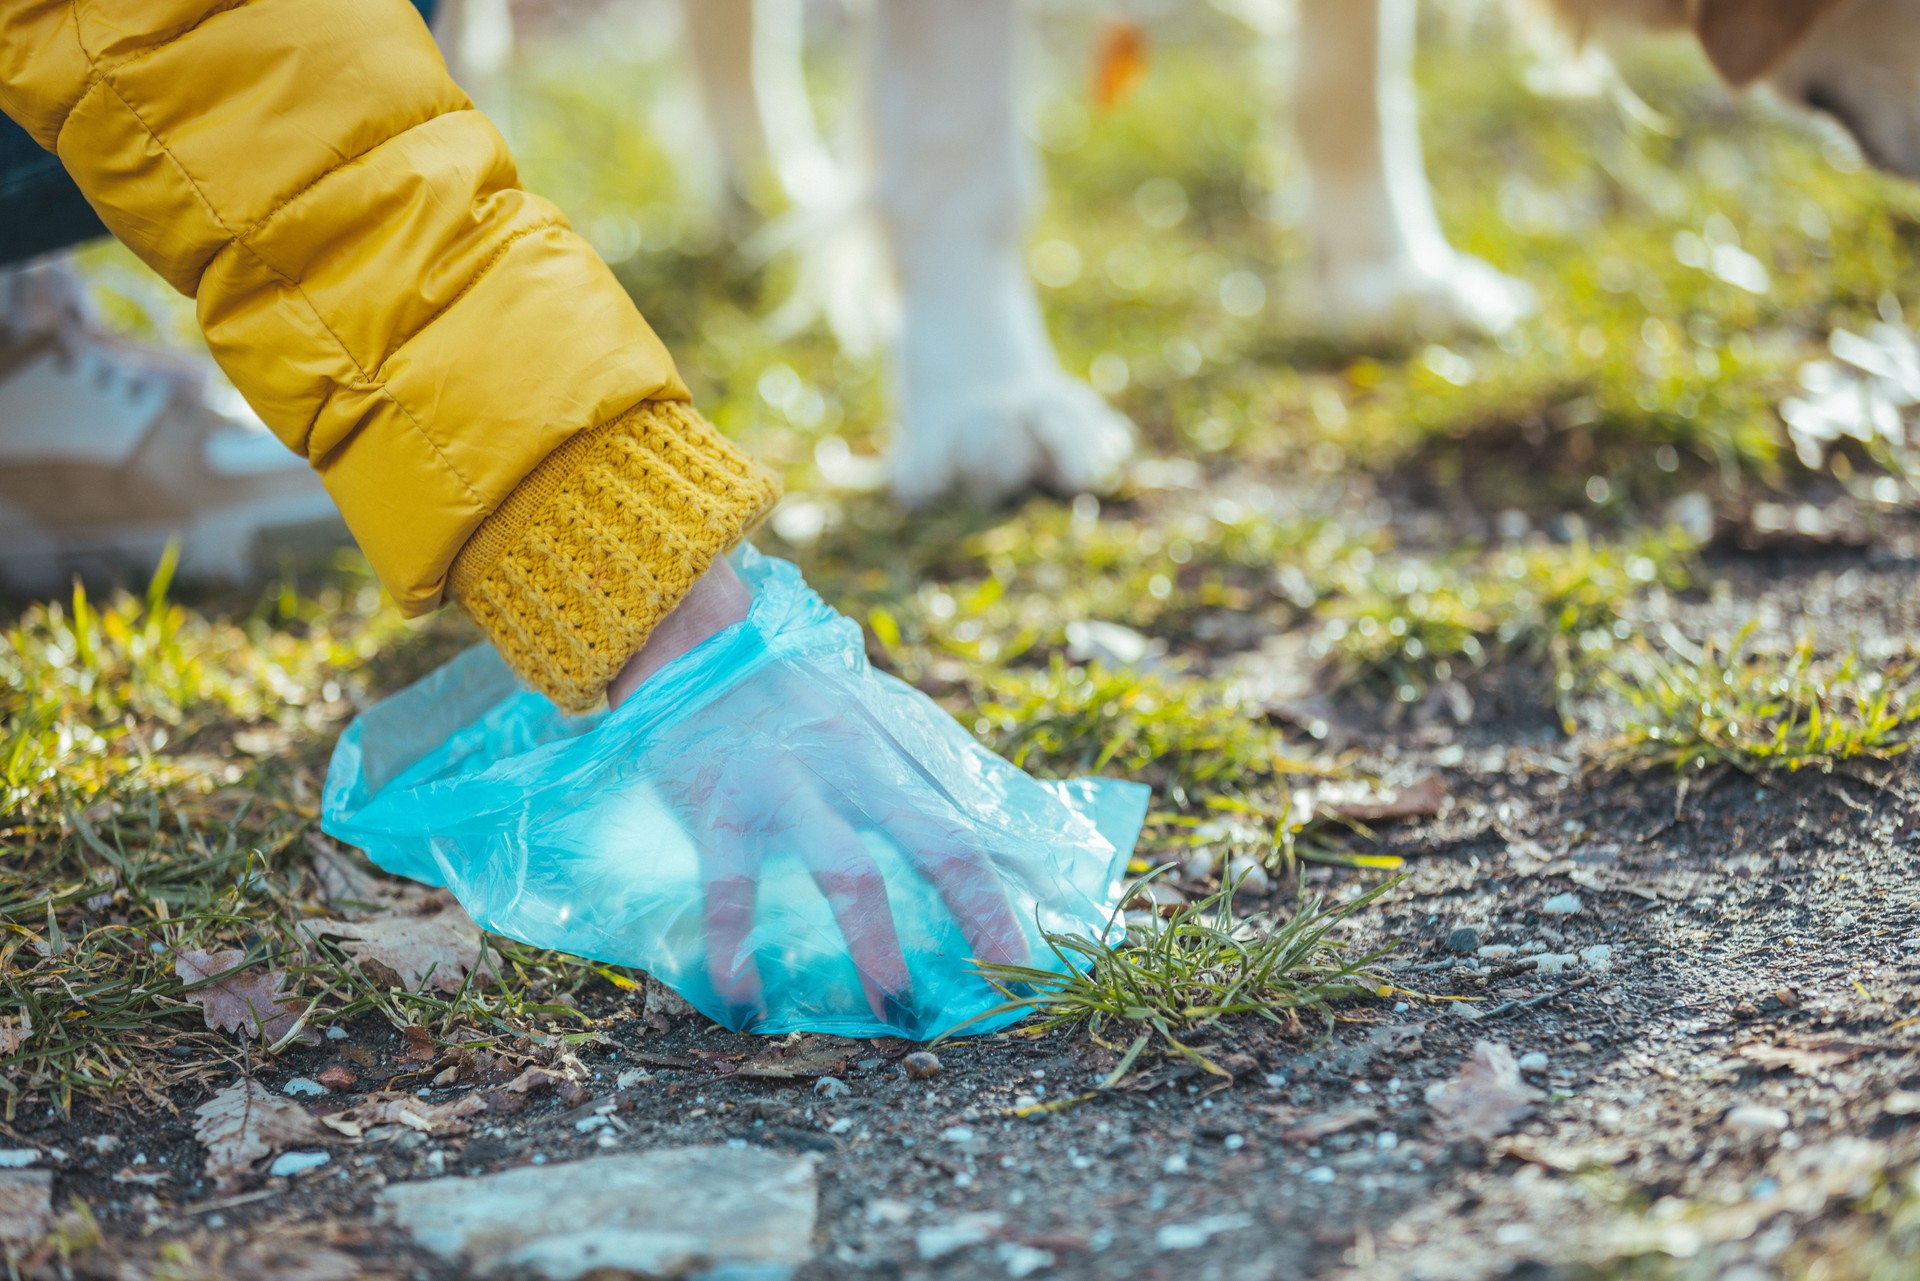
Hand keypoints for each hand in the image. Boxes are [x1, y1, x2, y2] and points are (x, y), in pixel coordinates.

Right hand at [604, 554, 1031, 1031]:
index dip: (1016, 886)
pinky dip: (736, 946)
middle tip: (1003, 984)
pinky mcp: (717, 802)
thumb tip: (1002, 840)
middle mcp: (856, 764)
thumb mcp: (868, 716)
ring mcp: (788, 784)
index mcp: (897, 748)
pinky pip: (730, 885)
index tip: (1042, 949)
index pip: (976, 821)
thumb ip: (923, 771)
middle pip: (939, 840)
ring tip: (897, 1010)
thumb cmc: (790, 690)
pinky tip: (746, 1001)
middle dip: (979, 913)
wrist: (692, 633)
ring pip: (847, 871)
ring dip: (876, 946)